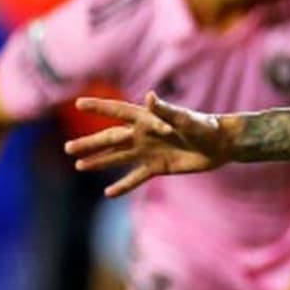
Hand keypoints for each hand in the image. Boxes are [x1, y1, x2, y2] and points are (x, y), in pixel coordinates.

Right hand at [65, 92, 230, 196]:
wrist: (221, 145)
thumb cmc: (205, 127)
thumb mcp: (185, 119)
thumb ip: (166, 111)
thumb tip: (150, 96)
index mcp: (148, 119)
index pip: (118, 111)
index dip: (100, 107)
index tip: (79, 103)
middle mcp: (144, 135)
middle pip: (111, 139)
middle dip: (90, 143)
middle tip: (67, 149)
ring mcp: (149, 151)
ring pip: (118, 157)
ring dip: (99, 162)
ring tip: (79, 165)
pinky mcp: (158, 167)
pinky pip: (136, 177)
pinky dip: (123, 185)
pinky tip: (108, 193)